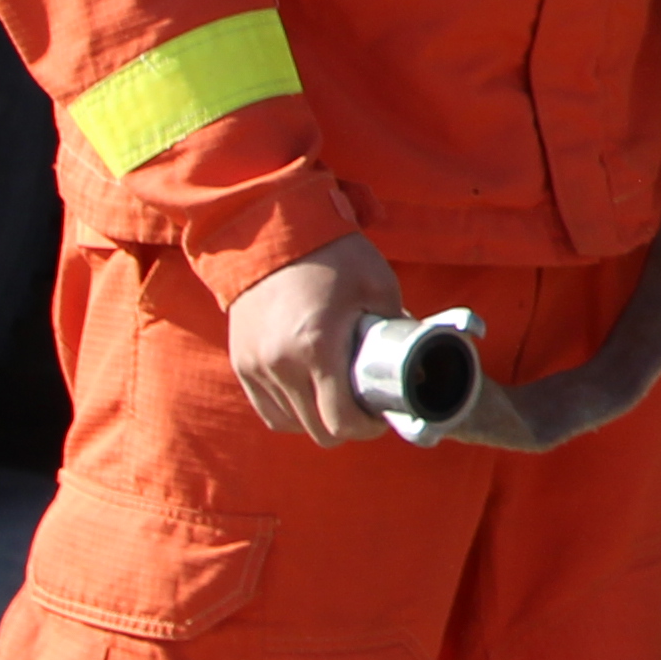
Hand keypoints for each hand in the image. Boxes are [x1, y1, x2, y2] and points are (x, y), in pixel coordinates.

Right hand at [227, 233, 408, 445]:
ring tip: (338, 400)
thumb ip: (397, 328)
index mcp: (316, 348)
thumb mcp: (378, 286)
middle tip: (364, 409)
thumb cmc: (333, 255)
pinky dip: (291, 411)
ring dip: (317, 420)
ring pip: (290, 423)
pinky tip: (310, 396)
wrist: (274, 229)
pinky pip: (268, 408)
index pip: (340, 421)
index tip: (381, 416)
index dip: (366, 428)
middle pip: (317, 430)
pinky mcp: (241, 362)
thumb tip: (419, 359)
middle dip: (346, 427)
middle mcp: (280, 363)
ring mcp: (255, 365)